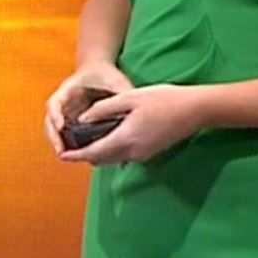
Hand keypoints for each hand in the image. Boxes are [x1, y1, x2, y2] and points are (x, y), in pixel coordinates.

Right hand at [44, 61, 134, 157]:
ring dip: (58, 143)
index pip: (56, 102)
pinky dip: (67, 144)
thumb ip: (123, 97)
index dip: (56, 114)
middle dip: (53, 136)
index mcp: (69, 89)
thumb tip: (133, 116)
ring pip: (53, 129)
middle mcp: (62, 101)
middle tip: (61, 151)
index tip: (60, 126)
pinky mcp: (69, 120)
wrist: (99, 70)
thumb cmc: (107, 76)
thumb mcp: (116, 83)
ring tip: (66, 157)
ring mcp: (64, 111)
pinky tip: (76, 155)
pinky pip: (64, 134)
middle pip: (50, 120)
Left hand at [58, 83, 209, 165]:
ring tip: (84, 140)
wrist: (195, 110)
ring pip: (113, 158)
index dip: (76, 155)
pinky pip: (124, 155)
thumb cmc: (163, 99)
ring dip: (98, 153)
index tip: (61, 156)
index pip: (94, 153)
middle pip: (101, 159)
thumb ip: (103, 109)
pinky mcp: (150, 152)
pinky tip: (107, 136)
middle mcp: (133, 152)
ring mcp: (143, 154)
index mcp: (125, 138)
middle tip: (70, 145)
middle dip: (85, 155)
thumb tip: (82, 120)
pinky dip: (111, 150)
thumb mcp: (129, 98)